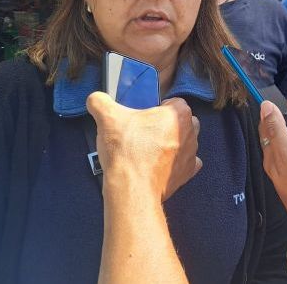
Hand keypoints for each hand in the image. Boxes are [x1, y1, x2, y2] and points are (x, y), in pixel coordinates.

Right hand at [86, 93, 201, 200]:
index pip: (175, 102)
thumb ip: (100, 101)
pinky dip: (176, 163)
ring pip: (185, 142)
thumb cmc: (126, 151)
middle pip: (183, 121)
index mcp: (178, 114)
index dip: (160, 107)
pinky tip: (159, 163)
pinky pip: (187, 163)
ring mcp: (191, 154)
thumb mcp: (107, 118)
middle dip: (168, 124)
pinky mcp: (187, 173)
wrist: (131, 188)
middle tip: (147, 132)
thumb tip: (96, 99)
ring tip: (149, 149)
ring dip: (172, 143)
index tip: (146, 116)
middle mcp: (190, 132)